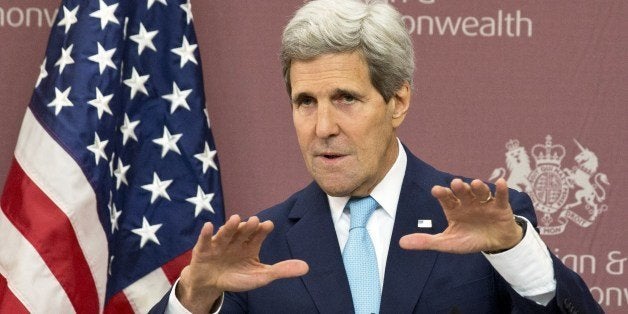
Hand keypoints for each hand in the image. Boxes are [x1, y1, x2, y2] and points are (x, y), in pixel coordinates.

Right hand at [176, 215, 308, 312]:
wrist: (211, 284)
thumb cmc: (236, 277)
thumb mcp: (261, 276)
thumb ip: (281, 270)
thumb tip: (307, 267)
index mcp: (250, 245)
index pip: (258, 235)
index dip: (262, 229)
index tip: (268, 225)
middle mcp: (236, 240)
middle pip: (243, 231)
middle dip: (248, 226)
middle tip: (254, 221)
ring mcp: (219, 244)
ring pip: (226, 233)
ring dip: (230, 226)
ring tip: (236, 219)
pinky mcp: (204, 249)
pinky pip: (204, 240)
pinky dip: (206, 233)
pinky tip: (208, 226)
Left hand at [399, 178, 522, 253]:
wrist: (495, 244)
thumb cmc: (469, 240)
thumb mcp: (447, 243)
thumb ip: (426, 241)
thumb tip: (401, 243)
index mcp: (454, 208)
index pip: (446, 198)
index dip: (442, 193)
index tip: (436, 190)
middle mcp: (468, 202)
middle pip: (462, 192)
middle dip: (459, 188)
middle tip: (456, 184)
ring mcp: (484, 203)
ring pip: (480, 192)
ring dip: (478, 187)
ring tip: (476, 183)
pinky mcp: (500, 206)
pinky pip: (500, 197)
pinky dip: (501, 190)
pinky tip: (501, 183)